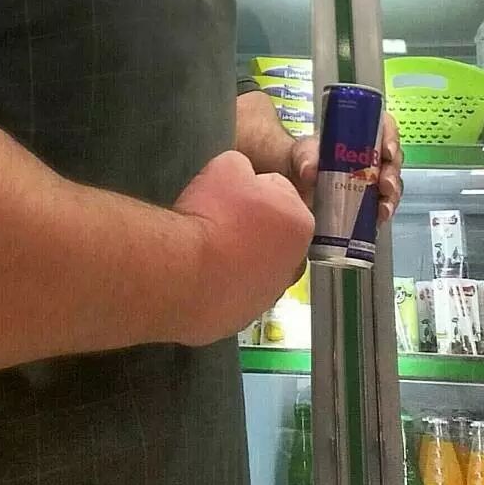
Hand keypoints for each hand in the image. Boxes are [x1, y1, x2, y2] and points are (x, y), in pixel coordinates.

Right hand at [171, 149, 315, 346]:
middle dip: (252, 227)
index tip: (232, 194)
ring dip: (238, 258)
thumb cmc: (212, 215)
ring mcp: (269, 296)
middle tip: (219, 220)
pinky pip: (234, 293)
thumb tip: (243, 181)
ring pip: (255, 267)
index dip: (253, 189)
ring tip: (206, 250)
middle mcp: (294, 263)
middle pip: (272, 235)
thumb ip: (245, 170)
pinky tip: (200, 275)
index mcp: (300, 223)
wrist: (183, 272)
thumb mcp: (229, 166)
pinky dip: (222, 285)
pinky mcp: (244, 318)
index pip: (279, 194)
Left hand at [287, 113, 403, 221]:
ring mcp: (373, 179)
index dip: (390, 137)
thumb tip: (308, 169)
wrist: (297, 185)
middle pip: (392, 159)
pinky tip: (379, 218)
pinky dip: (384, 211)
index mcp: (359, 134)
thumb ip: (305, 157)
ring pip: (392, 184)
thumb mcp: (302, 153)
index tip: (387, 150)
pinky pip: (384, 204)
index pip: (384, 127)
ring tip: (383, 206)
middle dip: (392, 172)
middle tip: (385, 183)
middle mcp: (372, 155)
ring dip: (391, 195)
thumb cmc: (305, 160)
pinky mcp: (370, 201)